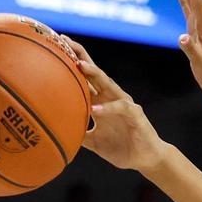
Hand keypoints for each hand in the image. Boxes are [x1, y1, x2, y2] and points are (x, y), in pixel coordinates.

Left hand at [63, 41, 166, 172]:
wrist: (145, 160)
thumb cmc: (121, 149)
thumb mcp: (94, 142)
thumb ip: (78, 134)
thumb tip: (57, 134)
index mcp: (101, 102)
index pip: (85, 78)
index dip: (72, 62)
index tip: (56, 47)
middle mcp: (111, 98)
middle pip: (95, 73)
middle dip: (81, 56)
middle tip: (64, 41)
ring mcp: (124, 104)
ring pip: (108, 84)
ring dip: (95, 74)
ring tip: (80, 65)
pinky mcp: (135, 115)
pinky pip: (121, 108)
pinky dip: (108, 108)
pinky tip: (95, 110)